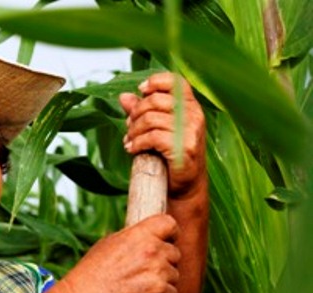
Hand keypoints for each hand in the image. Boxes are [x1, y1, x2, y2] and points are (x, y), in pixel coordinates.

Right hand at [65, 214, 180, 292]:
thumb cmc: (92, 272)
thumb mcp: (108, 244)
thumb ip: (133, 239)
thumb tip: (146, 238)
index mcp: (140, 234)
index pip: (170, 224)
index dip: (170, 234)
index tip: (166, 241)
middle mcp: (152, 249)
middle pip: (175, 253)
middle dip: (164, 263)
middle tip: (145, 272)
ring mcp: (158, 270)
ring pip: (174, 275)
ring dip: (162, 282)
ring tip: (139, 287)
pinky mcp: (160, 291)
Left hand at [119, 72, 206, 198]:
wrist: (184, 186)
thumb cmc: (169, 155)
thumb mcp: (156, 129)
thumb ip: (142, 111)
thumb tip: (123, 96)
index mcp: (190, 106)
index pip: (175, 82)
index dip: (155, 82)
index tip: (141, 91)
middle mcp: (194, 115)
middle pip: (155, 101)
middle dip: (135, 114)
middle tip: (129, 127)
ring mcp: (191, 131)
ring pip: (150, 119)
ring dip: (133, 131)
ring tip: (129, 140)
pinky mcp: (184, 148)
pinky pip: (153, 137)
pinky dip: (137, 143)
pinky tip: (132, 149)